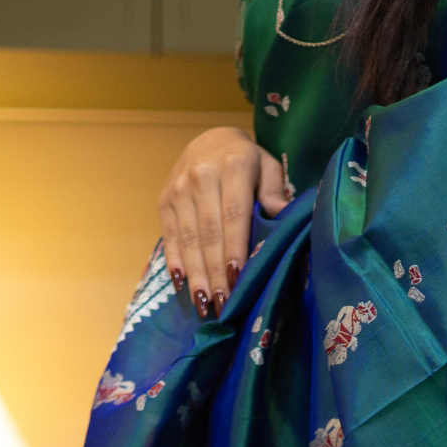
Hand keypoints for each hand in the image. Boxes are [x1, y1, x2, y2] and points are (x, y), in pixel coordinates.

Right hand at [158, 126, 291, 319]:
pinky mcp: (164, 200)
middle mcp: (200, 176)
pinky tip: (181, 285)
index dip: (234, 250)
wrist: (209, 140)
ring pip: (188, 239)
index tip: (237, 280)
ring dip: (196, 275)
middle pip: (209, 234)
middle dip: (215, 273)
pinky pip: (169, 236)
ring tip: (204, 305)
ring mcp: (178, 188)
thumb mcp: (267, 166)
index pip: (234, 216)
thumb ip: (274, 190)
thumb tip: (282, 215)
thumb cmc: (247, 161)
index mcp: (232, 167)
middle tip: (222, 306)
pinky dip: (175, 262)